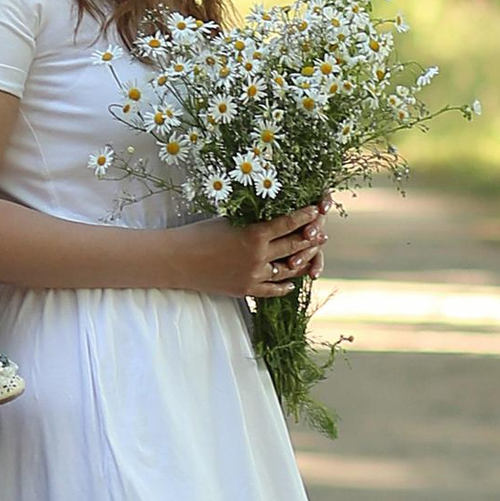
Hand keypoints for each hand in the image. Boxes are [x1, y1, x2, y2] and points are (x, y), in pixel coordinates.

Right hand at [173, 208, 324, 301]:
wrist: (177, 260)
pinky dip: (284, 286)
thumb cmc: (199, 233)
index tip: (316, 210)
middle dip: (310, 239)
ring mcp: (253, 275)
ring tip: (311, 256)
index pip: (288, 223)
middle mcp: (258, 256)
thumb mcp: (229, 221)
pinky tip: (292, 282)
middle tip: (322, 233)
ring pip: (287, 270)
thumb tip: (273, 217)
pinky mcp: (246, 290)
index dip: (305, 216)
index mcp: (255, 234)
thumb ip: (253, 222)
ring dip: (301, 262)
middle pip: (293, 247)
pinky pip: (272, 289)